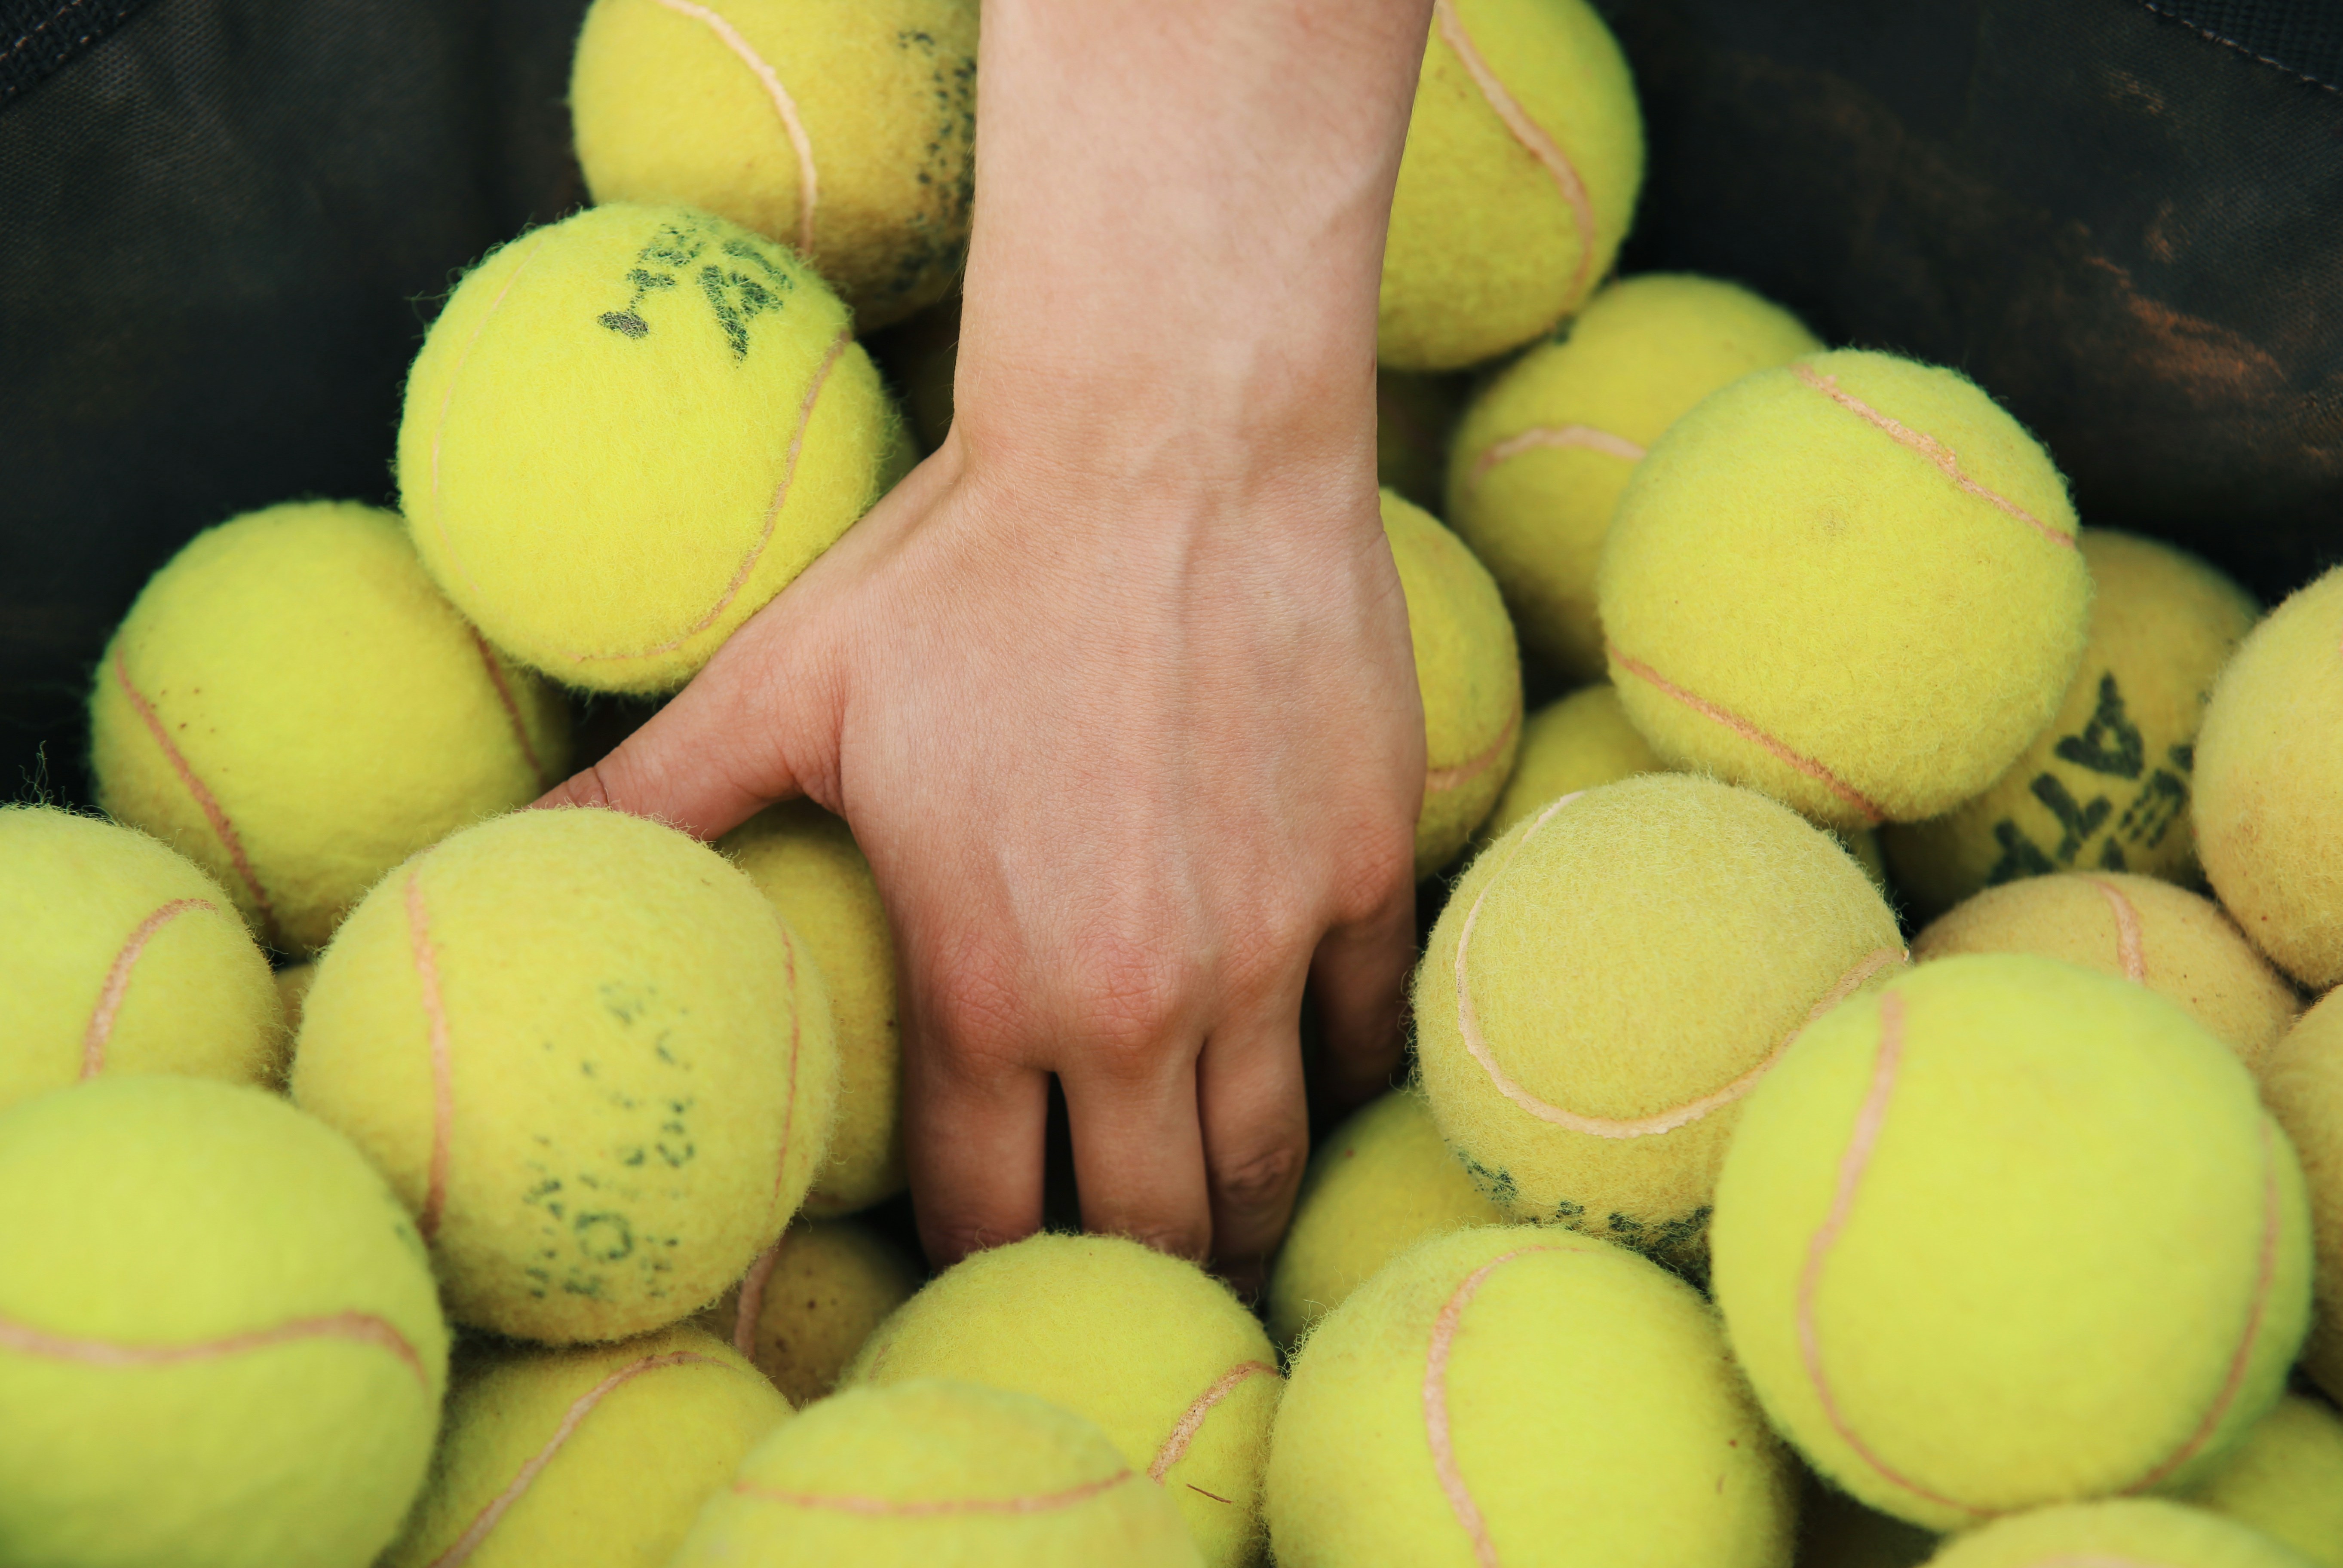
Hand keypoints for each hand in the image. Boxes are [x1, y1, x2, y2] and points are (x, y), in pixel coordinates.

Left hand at [540, 0, 1433, 1287]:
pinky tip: (1300, 1052)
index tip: (980, 1245)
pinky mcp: (1364, 873)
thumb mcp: (783, 682)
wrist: (1169, 439)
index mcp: (985, 982)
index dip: (977, 1252)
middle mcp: (1135, 1001)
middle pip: (1146, 1225)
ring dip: (1233, 1199)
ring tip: (1210, 1194)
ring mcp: (1268, 945)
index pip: (987, 1213)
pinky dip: (1333, 1064)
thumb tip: (491, 851)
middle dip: (1117, 1257)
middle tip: (1105, 1244)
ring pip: (1266, 1158)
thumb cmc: (966, 559)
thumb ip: (650, 797)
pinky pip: (1364, 1032)